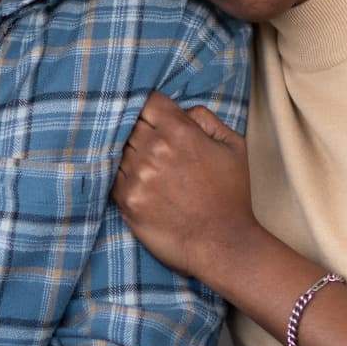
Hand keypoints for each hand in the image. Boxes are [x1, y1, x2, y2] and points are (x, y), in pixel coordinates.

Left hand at [112, 91, 258, 280]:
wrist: (222, 244)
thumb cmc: (231, 196)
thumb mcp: (233, 147)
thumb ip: (205, 119)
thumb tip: (181, 111)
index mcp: (179, 131)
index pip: (147, 101)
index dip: (151, 108)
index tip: (155, 118)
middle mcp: (153, 148)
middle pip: (130, 124)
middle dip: (141, 131)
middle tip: (154, 147)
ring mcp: (137, 174)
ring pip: (119, 149)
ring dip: (131, 155)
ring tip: (151, 170)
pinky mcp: (126, 199)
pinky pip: (113, 175)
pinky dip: (123, 176)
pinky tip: (142, 185)